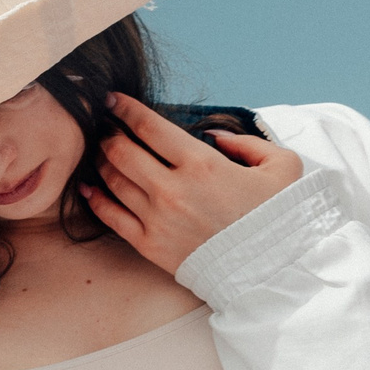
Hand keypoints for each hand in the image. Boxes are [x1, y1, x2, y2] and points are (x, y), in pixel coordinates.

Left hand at [83, 94, 302, 272]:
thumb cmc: (277, 216)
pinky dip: (95, 199)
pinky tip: (88, 188)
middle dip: (108, 135)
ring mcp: (156, 218)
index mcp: (202, 164)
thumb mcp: (281, 166)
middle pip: (121, 152)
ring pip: (113, 181)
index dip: (125, 108)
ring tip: (99, 153)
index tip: (112, 99)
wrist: (270, 269)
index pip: (149, 127)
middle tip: (104, 127)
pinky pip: (110, 217)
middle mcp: (172, 188)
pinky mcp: (148, 244)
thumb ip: (246, 142)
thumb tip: (213, 135)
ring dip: (100, 163)